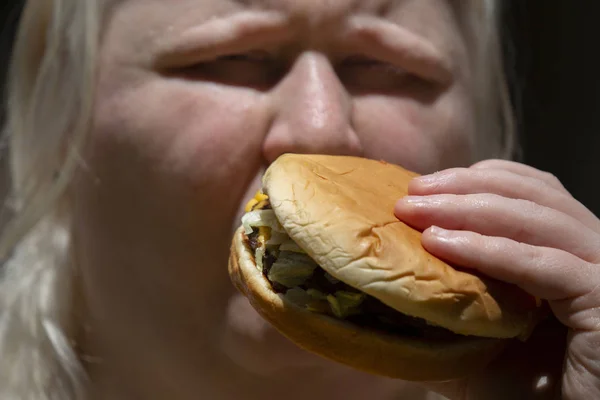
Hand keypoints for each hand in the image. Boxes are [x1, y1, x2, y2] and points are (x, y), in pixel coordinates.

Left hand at [394, 159, 599, 399]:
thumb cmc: (531, 390)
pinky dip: (490, 251)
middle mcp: (590, 252)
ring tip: (415, 211)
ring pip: (536, 219)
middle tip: (411, 193)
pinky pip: (544, 265)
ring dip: (467, 209)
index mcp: (567, 250)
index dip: (478, 179)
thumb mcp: (479, 340)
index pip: (530, 192)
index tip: (423, 185)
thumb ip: (448, 308)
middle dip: (463, 188)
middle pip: (530, 196)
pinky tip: (441, 244)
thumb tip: (391, 287)